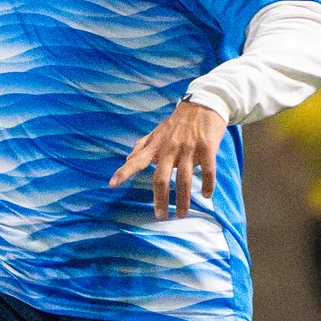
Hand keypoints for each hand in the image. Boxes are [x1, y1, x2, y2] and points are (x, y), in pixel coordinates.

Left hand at [109, 101, 226, 219]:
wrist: (204, 104)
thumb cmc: (178, 122)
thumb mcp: (157, 132)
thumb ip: (142, 147)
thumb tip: (127, 160)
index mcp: (157, 145)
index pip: (137, 160)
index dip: (124, 172)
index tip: (112, 184)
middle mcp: (170, 148)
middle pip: (161, 177)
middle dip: (160, 199)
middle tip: (161, 216)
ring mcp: (189, 148)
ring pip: (184, 178)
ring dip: (183, 199)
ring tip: (182, 214)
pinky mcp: (207, 147)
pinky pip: (207, 170)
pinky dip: (207, 184)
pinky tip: (206, 195)